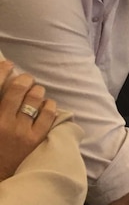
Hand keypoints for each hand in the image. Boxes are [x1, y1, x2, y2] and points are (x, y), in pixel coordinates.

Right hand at [0, 62, 57, 181]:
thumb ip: (1, 106)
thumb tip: (8, 86)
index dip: (2, 72)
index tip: (9, 65)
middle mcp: (2, 123)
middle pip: (17, 89)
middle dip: (24, 80)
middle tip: (26, 79)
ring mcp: (20, 131)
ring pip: (34, 98)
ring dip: (36, 91)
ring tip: (35, 92)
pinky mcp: (36, 139)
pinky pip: (48, 113)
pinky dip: (48, 104)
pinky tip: (46, 105)